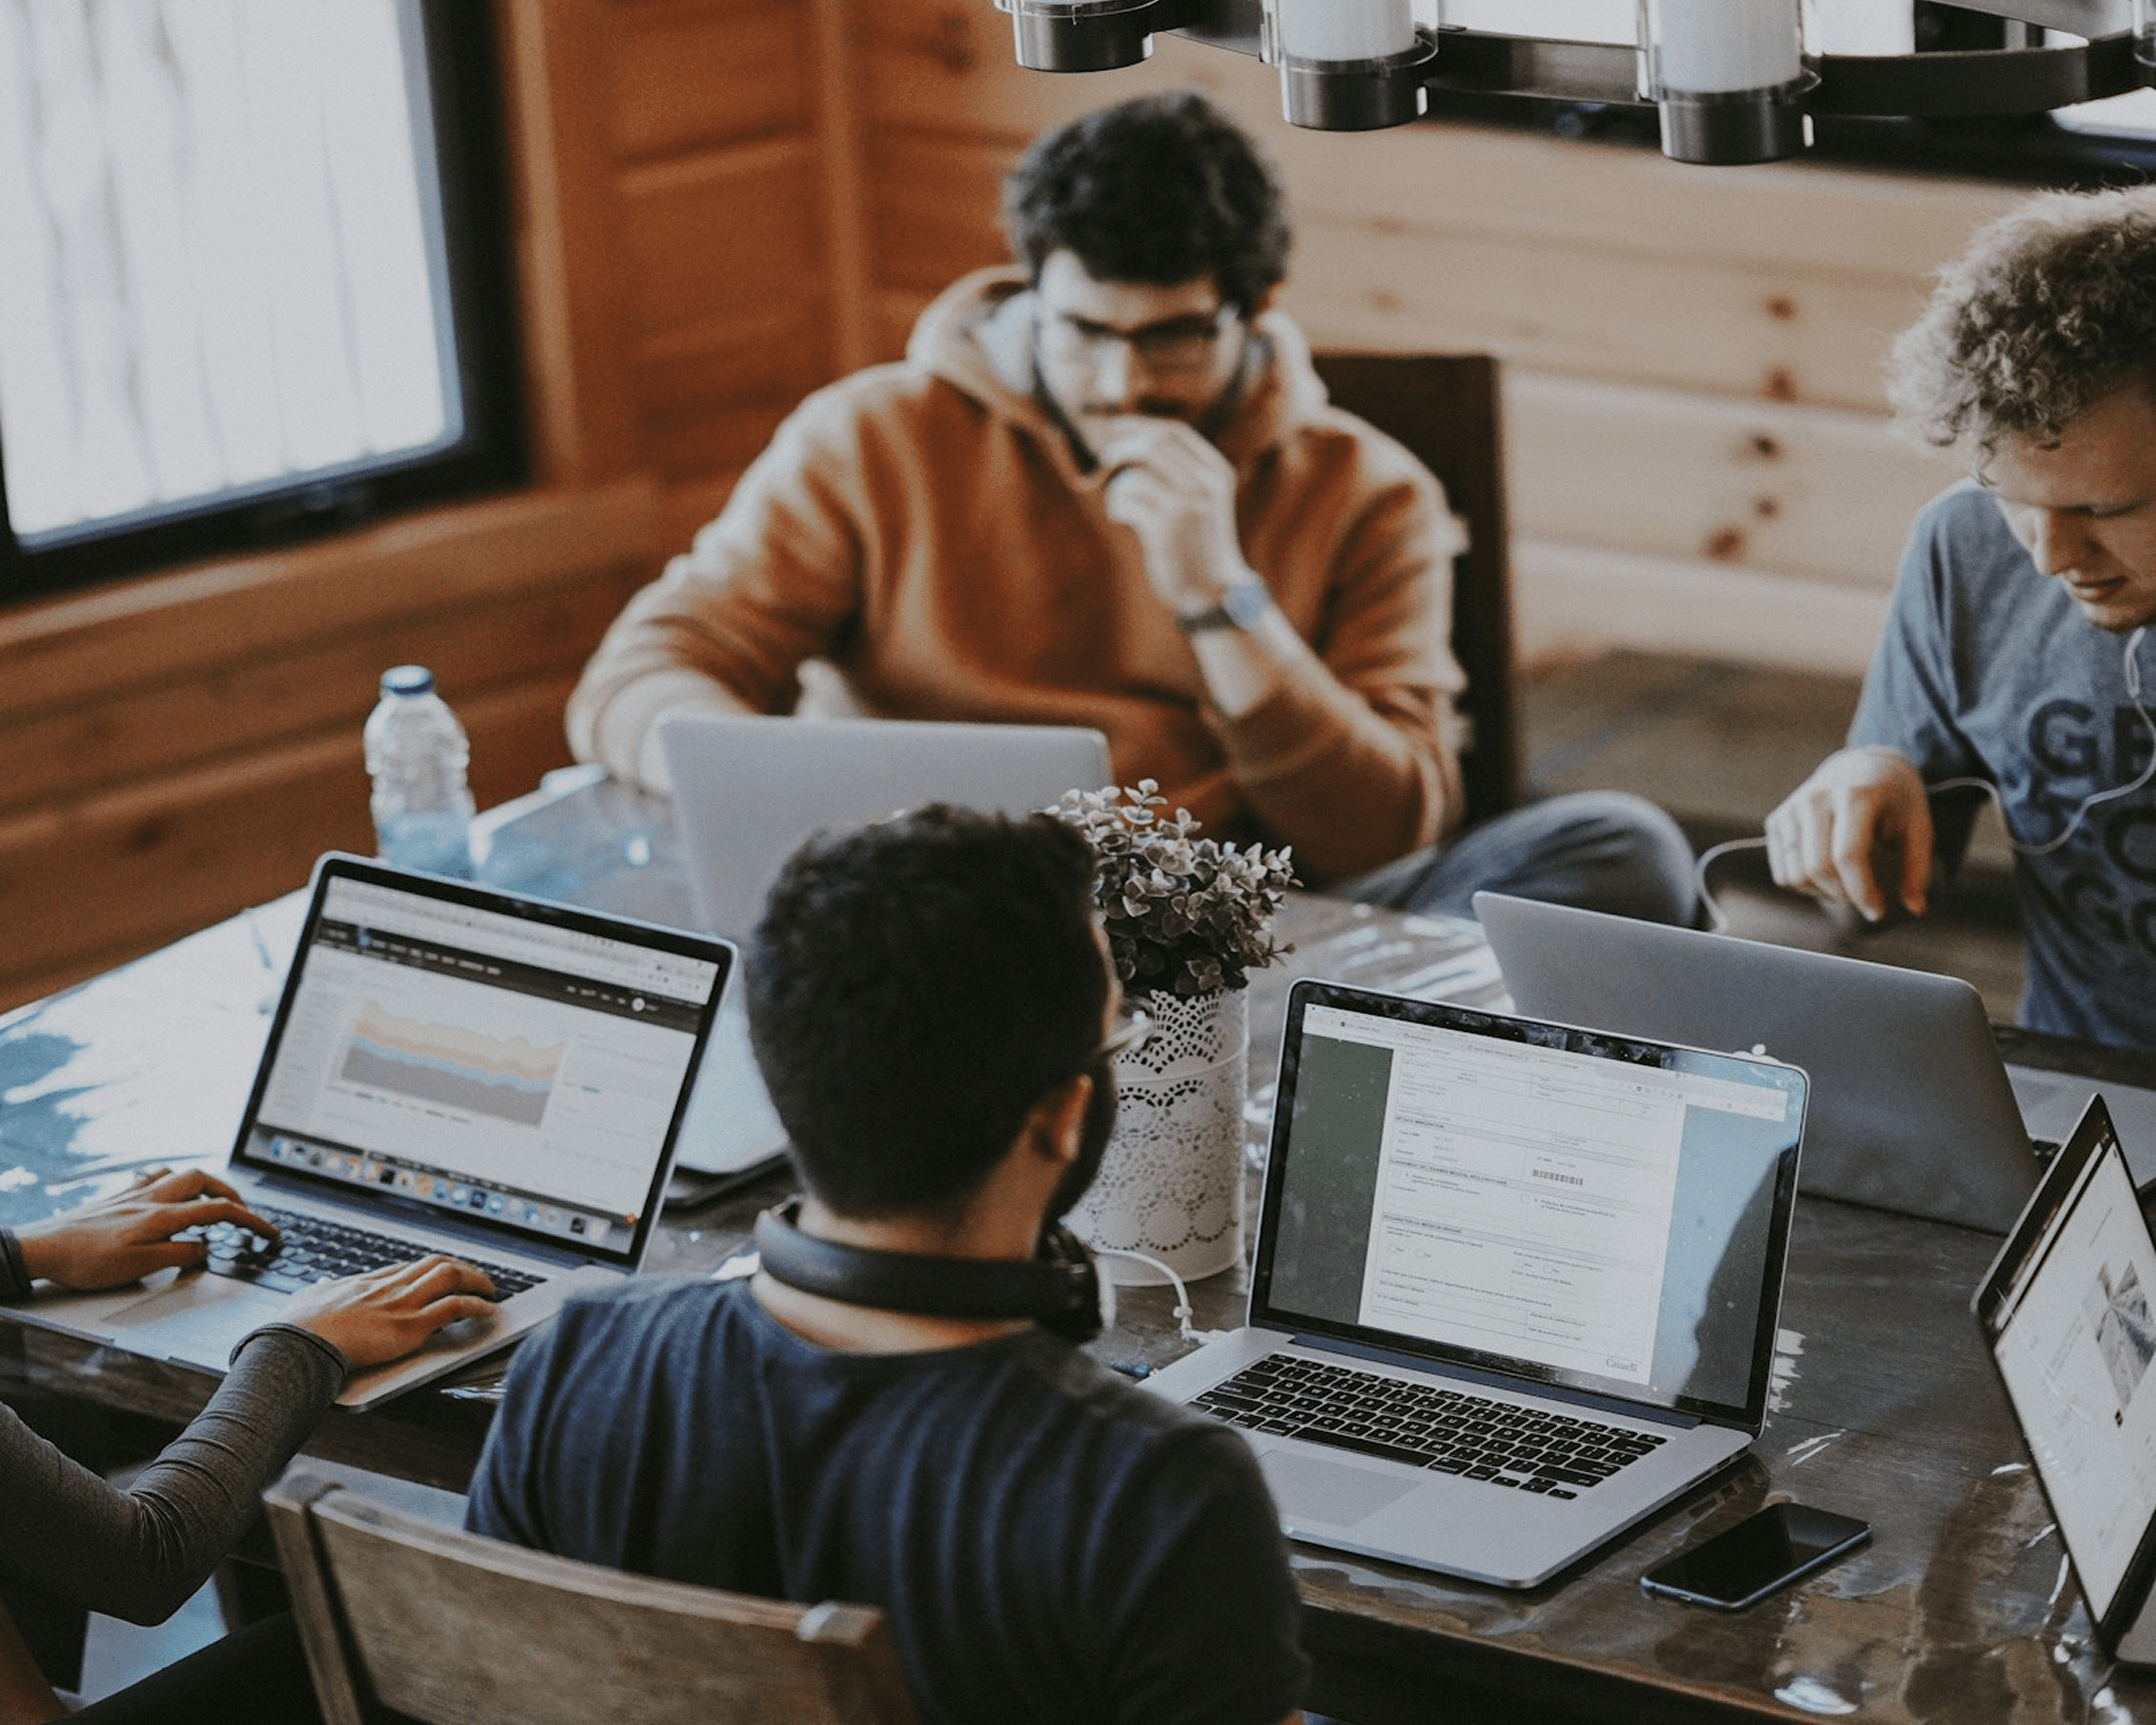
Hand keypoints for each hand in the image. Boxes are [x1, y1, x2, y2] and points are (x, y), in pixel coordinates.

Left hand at [12, 1167, 284, 1290]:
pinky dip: (170, 1179)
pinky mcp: (117, 1196)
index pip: (219, 1211)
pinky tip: (167, 1188)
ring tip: (212, 1197)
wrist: (41, 1248)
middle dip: (231, 1192)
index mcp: (162, 1216)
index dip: (250, 1220)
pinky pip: (152, 1176)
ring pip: (179, 1174)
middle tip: (244, 1211)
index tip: (268, 1232)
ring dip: (203, 1182)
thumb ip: (178, 1254)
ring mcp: (133, 1194)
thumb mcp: (138, 1267)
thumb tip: (206, 1248)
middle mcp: (151, 1199)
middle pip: (204, 1181)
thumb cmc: (85, 1261)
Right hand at [282, 1255, 499, 1368]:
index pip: (404, 1269)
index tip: (438, 1276)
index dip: (426, 1272)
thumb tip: (322, 1282)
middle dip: (460, 1268)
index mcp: (363, 1284)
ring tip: (490, 1288)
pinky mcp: (410, 1326)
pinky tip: (488, 1309)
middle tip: (474, 1277)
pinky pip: (455, 1307)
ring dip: (475, 1280)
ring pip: (450, 1276)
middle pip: (433, 1264)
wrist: (297, 1344)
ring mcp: (401, 1304)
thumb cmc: (295, 1329)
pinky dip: (476, 1306)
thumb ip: (319, 1291)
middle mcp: (387, 1288)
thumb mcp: (305, 1300)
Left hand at [1097, 418, 1249, 616]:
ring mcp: (1186, 504)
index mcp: (1216, 473)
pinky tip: (1123, 519)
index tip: (1115, 429)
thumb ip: (1182, 474)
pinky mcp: (1165, 527)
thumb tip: (1134, 441)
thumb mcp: (1202, 503)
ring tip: (1120, 505)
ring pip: (1135, 473)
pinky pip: (1126, 498)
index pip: (1175, 432)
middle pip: (1153, 443)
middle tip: (1103, 457)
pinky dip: (1115, 506)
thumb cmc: (1197, 547)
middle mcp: (1204, 484)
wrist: (1212, 592)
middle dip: (1121, 445)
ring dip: (1117, 487)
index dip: (1140, 426)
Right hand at [1764, 747, 1933, 921]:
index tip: (1877, 911)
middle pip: (1819, 867)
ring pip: (1796, 874)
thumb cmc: (1895, 800)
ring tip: (1845, 886)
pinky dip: (1804, 886)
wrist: (1861, 766)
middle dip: (1843, 894)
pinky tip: (1826, 877)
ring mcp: (1792, 808)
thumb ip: (1917, 868)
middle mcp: (1816, 797)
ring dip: (1823, 893)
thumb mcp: (1917, 827)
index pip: (1848, 854)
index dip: (1862, 891)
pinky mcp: (1777, 819)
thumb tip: (1916, 908)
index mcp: (1855, 794)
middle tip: (1864, 897)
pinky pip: (1782, 872)